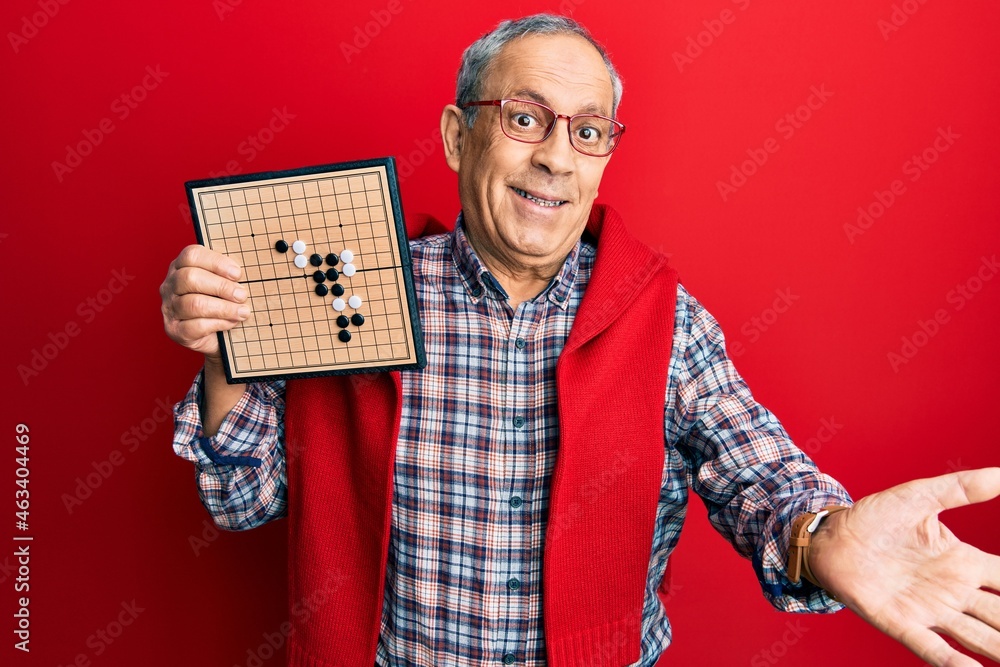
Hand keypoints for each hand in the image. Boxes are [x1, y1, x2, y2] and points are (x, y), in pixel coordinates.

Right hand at [159, 244, 248, 358]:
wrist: (218, 336)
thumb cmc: (222, 302)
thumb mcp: (225, 283)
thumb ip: (229, 274)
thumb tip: (243, 272)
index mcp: (180, 266)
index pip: (192, 255)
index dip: (216, 262)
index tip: (238, 273)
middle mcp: (170, 285)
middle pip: (190, 277)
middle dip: (221, 286)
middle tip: (242, 295)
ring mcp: (169, 308)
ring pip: (194, 304)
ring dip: (224, 307)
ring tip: (243, 311)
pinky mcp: (174, 330)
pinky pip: (196, 325)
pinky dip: (219, 323)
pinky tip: (232, 322)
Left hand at [808, 467, 999, 666]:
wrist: (831, 535)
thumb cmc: (876, 517)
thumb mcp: (921, 497)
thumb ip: (963, 488)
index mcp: (963, 563)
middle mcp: (953, 591)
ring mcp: (929, 610)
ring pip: (980, 638)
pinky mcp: (900, 622)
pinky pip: (933, 648)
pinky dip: (954, 663)